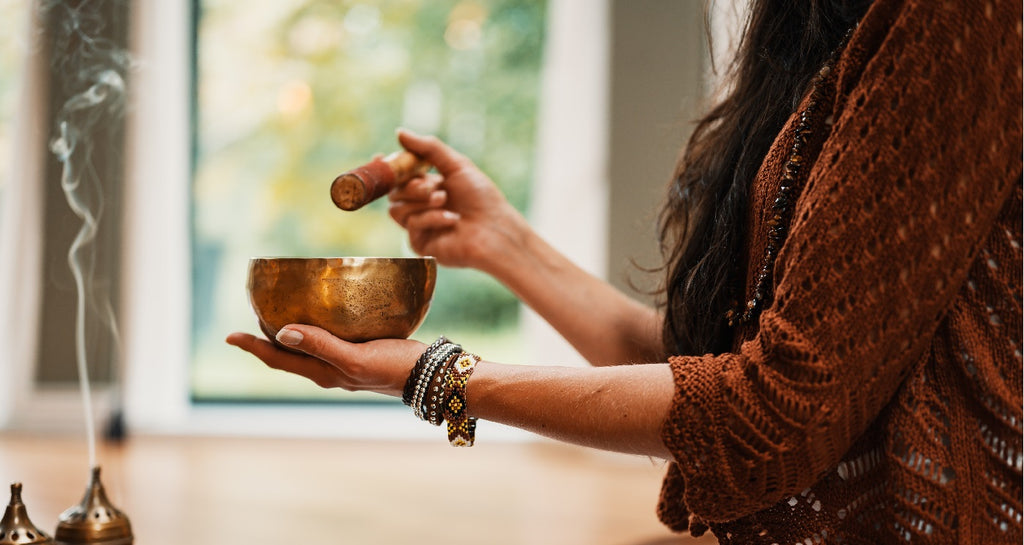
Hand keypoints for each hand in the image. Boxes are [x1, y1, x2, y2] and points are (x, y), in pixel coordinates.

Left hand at [225, 325, 425, 397]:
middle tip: (251, 315)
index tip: (230, 335)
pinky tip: (325, 311)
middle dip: (266, 338)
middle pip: (288, 354)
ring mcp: (346, 362)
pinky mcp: (362, 351)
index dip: (253, 347)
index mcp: (323, 373)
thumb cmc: (396, 368)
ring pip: (307, 347)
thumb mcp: (356, 358)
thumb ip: (322, 346)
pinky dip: (316, 326)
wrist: (433, 376)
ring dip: (289, 332)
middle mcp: (330, 369)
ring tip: (278, 312)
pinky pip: (328, 338)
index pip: (278, 359)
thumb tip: (282, 332)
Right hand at [388, 128, 531, 273]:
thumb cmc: (481, 198)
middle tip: (433, 185)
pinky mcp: (420, 244)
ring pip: (397, 209)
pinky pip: (411, 225)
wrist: (495, 229)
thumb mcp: (456, 165)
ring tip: (444, 200)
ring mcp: (420, 226)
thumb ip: (428, 148)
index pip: (399, 177)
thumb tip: (399, 132)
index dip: (388, 168)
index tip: (380, 156)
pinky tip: (452, 220)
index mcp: (428, 187)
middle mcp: (421, 207)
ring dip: (421, 201)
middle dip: (411, 185)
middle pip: (394, 192)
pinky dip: (431, 218)